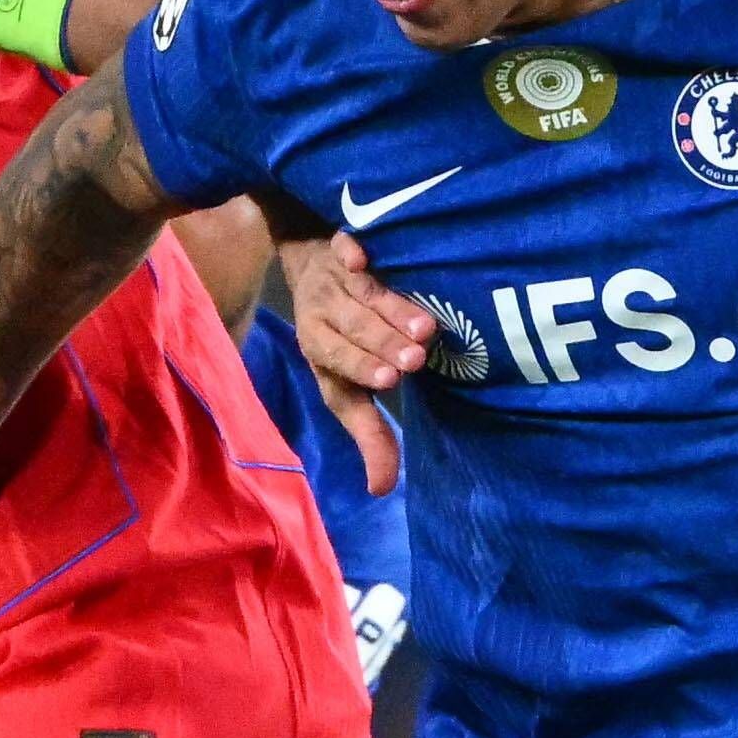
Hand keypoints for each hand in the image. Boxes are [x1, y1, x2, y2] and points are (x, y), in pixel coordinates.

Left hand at [275, 233, 418, 488]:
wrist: (313, 262)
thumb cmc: (342, 340)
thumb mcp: (350, 388)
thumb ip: (370, 433)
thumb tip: (382, 490)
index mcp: (322, 354)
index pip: (337, 365)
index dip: (359, 371)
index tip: (389, 382)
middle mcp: (322, 317)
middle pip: (351, 330)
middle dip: (381, 346)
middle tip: (416, 358)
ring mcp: (332, 280)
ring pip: (360, 296)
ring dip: (388, 310)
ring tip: (423, 326)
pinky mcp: (341, 247)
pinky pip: (343, 247)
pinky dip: (350, 251)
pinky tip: (359, 257)